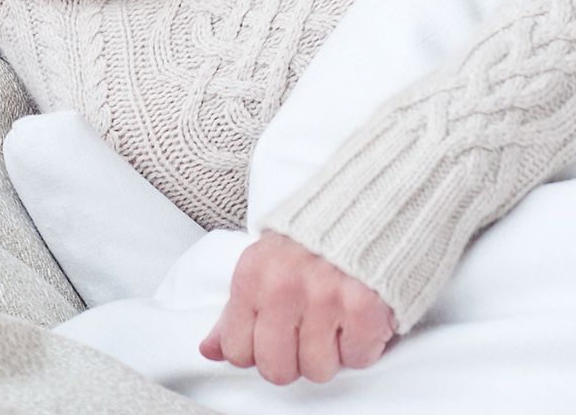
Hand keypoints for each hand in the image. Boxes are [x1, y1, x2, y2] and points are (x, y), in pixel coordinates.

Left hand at [199, 230, 396, 384]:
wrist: (366, 206)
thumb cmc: (310, 239)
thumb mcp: (262, 265)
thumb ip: (234, 312)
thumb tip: (210, 350)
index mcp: (252, 275)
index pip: (237, 350)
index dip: (258, 352)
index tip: (274, 337)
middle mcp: (284, 286)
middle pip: (277, 370)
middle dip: (293, 360)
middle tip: (306, 333)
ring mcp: (325, 297)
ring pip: (317, 370)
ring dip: (329, 353)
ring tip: (333, 321)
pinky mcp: (364, 307)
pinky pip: (356, 359)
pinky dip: (361, 345)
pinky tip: (356, 318)